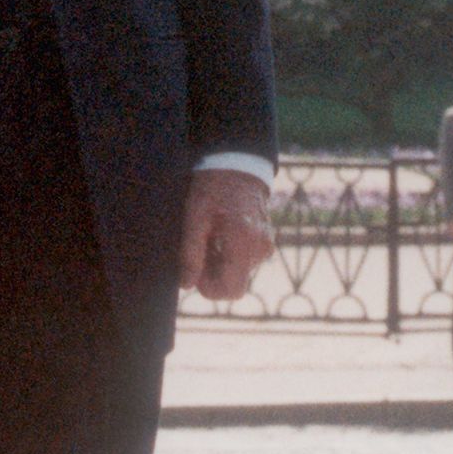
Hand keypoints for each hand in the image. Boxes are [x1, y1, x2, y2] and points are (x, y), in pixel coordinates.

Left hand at [180, 168, 273, 303]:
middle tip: (200, 248)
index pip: (231, 290)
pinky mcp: (265, 241)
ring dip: (221, 264)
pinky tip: (222, 234)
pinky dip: (230, 256)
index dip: (209, 287)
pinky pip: (245, 261)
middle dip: (214, 275)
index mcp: (245, 242)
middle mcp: (260, 248)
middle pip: (234, 284)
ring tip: (211, 236)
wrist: (237, 163)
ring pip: (239, 273)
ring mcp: (265, 245)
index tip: (196, 268)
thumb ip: (191, 253)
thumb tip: (187, 285)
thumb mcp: (195, 217)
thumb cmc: (213, 187)